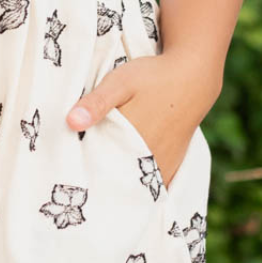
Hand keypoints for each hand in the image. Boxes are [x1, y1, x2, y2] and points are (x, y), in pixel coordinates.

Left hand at [66, 51, 219, 189]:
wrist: (192, 77)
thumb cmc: (153, 77)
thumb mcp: (120, 82)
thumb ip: (96, 102)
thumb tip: (71, 122)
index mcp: (131, 142)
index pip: (99, 169)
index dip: (83, 172)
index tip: (69, 173)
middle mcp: (149, 159)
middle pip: (117, 180)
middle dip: (99, 182)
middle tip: (80, 180)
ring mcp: (163, 164)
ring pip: (135, 185)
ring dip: (119, 185)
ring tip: (99, 182)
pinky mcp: (172, 163)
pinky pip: (152, 184)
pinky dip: (137, 185)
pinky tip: (124, 179)